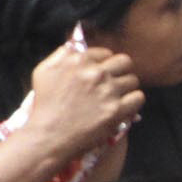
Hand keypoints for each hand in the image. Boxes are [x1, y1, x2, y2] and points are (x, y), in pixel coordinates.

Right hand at [19, 36, 145, 167]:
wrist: (48, 136)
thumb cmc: (43, 105)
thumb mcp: (42, 71)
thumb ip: (60, 55)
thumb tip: (75, 46)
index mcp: (79, 60)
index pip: (105, 53)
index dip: (104, 63)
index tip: (102, 73)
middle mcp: (95, 72)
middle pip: (124, 62)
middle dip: (120, 71)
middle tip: (115, 82)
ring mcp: (107, 91)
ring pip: (132, 80)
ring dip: (126, 88)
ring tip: (118, 97)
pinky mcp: (116, 110)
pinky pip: (138, 97)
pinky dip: (133, 101)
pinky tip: (125, 106)